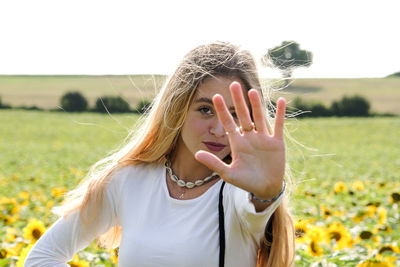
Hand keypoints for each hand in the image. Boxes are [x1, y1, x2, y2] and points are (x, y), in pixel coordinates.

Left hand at [195, 81, 285, 199]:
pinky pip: (279, 125)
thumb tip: (196, 154)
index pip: (228, 123)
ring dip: (256, 105)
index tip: (215, 97)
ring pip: (259, 117)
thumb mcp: (228, 173)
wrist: (264, 188)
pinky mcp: (276, 142)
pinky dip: (280, 114)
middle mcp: (249, 137)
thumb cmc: (245, 181)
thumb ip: (213, 163)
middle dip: (238, 101)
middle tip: (233, 84)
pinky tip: (281, 100)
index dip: (222, 110)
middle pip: (243, 115)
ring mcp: (263, 138)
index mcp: (237, 143)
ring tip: (251, 91)